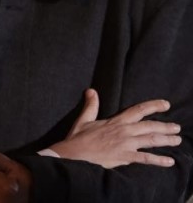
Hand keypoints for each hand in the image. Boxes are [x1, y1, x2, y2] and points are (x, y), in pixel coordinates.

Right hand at [48, 88, 180, 167]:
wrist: (73, 154)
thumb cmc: (78, 138)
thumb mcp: (84, 119)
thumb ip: (91, 105)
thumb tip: (91, 90)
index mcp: (116, 121)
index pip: (138, 110)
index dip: (153, 106)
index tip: (165, 104)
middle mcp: (124, 131)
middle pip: (150, 126)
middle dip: (165, 126)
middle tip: (177, 127)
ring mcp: (126, 144)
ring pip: (151, 140)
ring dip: (166, 140)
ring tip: (177, 140)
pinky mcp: (124, 156)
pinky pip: (145, 158)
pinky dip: (159, 160)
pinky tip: (169, 161)